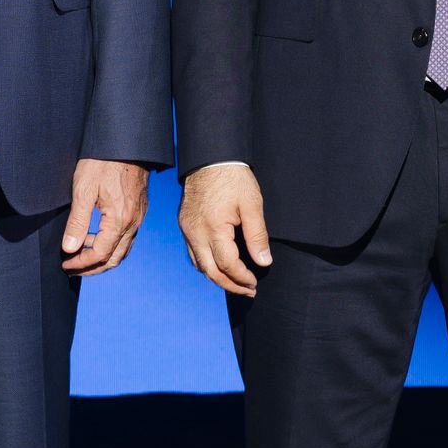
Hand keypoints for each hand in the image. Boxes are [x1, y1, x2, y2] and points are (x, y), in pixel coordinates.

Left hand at [61, 159, 148, 273]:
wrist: (126, 142)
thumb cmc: (103, 162)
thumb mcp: (83, 190)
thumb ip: (78, 222)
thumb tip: (70, 248)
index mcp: (120, 219)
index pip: (100, 254)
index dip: (81, 263)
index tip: (65, 264)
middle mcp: (133, 222)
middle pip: (114, 258)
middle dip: (92, 267)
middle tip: (72, 268)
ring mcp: (139, 217)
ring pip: (123, 249)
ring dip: (103, 258)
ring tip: (81, 256)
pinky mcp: (139, 210)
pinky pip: (127, 237)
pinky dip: (112, 245)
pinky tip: (97, 238)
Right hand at [179, 162, 271, 297]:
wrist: (210, 157)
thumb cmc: (233, 178)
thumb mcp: (252, 204)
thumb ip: (257, 235)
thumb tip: (263, 262)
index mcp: (213, 228)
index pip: (227, 264)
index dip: (242, 277)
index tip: (255, 282)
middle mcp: (195, 232)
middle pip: (210, 271)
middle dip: (229, 285)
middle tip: (248, 291)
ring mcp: (187, 229)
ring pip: (199, 264)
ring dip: (216, 277)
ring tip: (235, 283)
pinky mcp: (184, 223)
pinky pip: (193, 252)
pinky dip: (206, 264)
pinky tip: (219, 265)